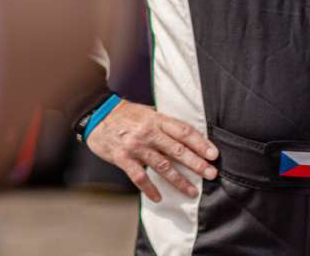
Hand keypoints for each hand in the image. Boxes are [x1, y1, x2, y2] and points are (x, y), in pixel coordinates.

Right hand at [86, 100, 218, 201]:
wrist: (96, 115)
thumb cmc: (124, 114)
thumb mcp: (146, 111)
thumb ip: (163, 122)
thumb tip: (184, 133)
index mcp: (156, 119)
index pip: (183, 131)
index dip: (200, 142)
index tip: (213, 154)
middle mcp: (148, 132)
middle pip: (177, 150)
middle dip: (196, 163)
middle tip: (211, 173)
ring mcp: (135, 146)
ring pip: (162, 166)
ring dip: (179, 180)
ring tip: (192, 191)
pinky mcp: (123, 158)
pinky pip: (139, 177)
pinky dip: (150, 189)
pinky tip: (158, 198)